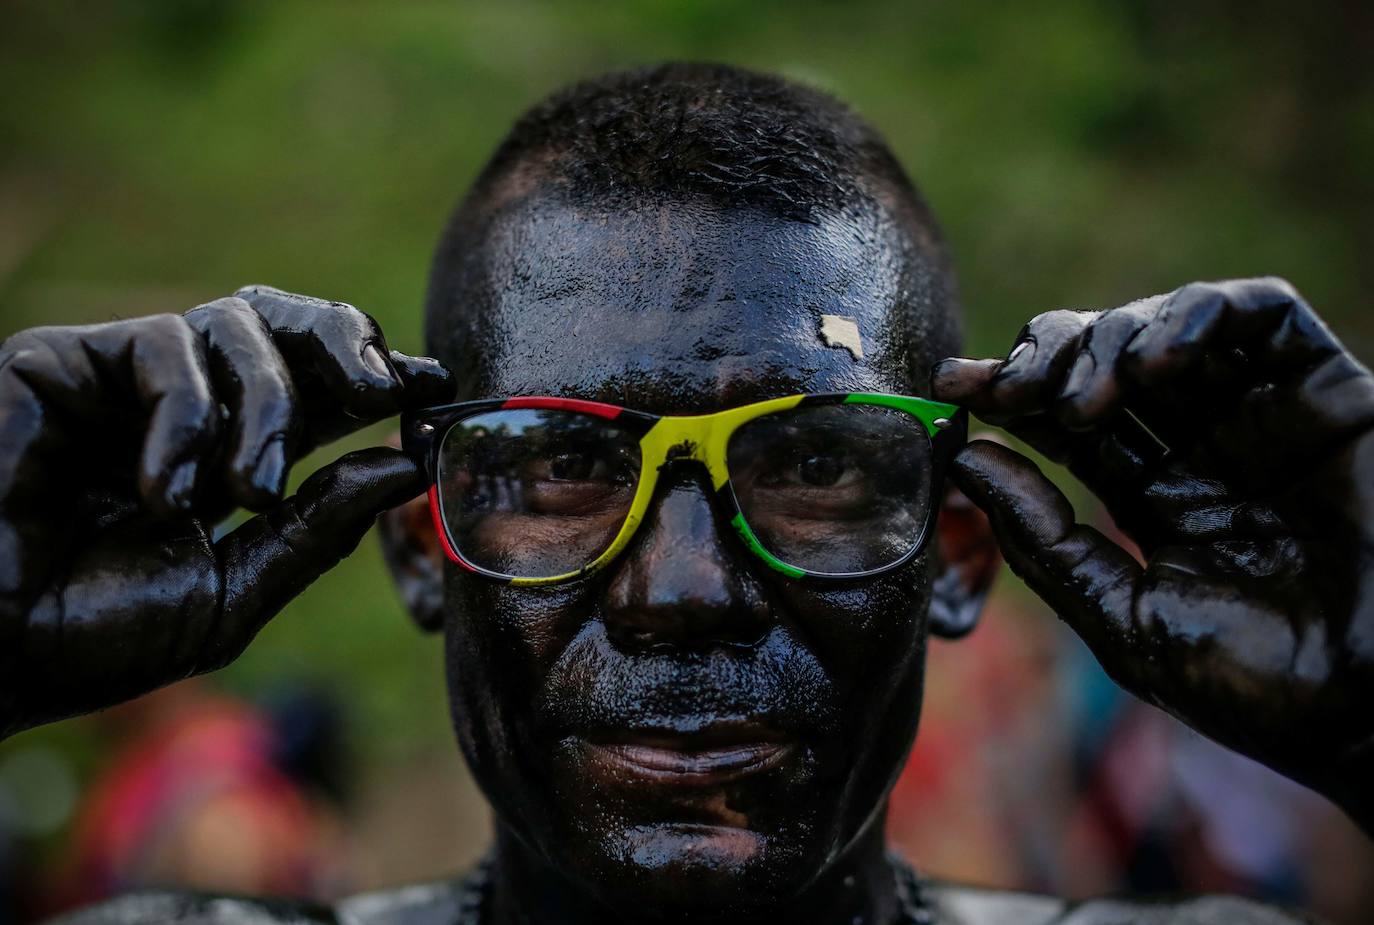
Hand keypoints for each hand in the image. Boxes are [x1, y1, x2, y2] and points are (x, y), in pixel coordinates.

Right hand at [0, 286, 452, 737]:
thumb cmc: (99, 636)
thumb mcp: (234, 590)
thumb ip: (317, 528)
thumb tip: (404, 464)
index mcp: (234, 451)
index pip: (320, 386)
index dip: (382, 373)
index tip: (438, 386)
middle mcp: (186, 403)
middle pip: (284, 323)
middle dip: (346, 346)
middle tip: (385, 389)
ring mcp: (121, 377)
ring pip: (233, 326)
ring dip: (266, 409)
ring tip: (246, 494)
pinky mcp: (57, 364)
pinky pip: (157, 348)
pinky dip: (185, 419)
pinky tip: (164, 494)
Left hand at [932, 277, 1373, 830]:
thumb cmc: (1257, 685)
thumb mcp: (1125, 617)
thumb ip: (1046, 539)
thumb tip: (968, 458)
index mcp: (1152, 499)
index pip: (1065, 421)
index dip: (1009, 393)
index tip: (953, 383)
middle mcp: (1202, 449)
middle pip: (1106, 362)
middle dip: (1048, 358)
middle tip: (1014, 387)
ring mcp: (1263, 416)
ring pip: (1169, 327)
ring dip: (1110, 339)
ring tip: (1089, 398)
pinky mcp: (1327, 392)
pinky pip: (1265, 316)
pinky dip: (1202, 312)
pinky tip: (1159, 355)